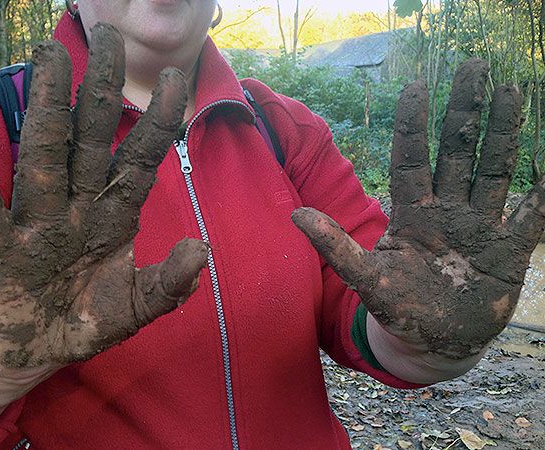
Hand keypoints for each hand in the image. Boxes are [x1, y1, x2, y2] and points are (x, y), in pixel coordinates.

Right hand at [0, 24, 207, 369]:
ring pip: (44, 156)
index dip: (159, 122)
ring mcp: (38, 223)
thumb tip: (200, 250)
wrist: (38, 351)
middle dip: (100, 92)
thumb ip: (169, 284)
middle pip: (92, 140)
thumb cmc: (88, 321)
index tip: (178, 79)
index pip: (141, 160)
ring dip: (47, 108)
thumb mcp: (136, 307)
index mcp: (116, 217)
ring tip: (48, 56)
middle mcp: (78, 208)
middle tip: (108, 38)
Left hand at [293, 59, 544, 359]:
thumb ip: (334, 246)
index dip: (412, 126)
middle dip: (466, 111)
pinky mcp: (510, 251)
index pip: (411, 160)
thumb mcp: (365, 277)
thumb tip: (295, 214)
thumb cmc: (396, 308)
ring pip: (494, 170)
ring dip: (504, 133)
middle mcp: (447, 211)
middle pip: (457, 152)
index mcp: (412, 214)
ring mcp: (480, 227)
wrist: (432, 341)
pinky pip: (532, 215)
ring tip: (512, 90)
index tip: (415, 87)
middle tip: (475, 67)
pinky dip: (544, 194)